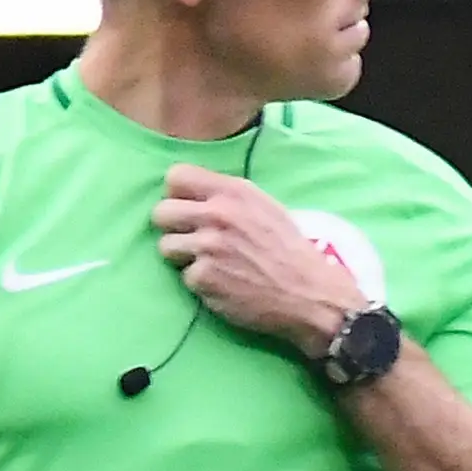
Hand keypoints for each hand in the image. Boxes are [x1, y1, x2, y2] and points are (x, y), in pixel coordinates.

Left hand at [153, 166, 365, 352]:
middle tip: (194, 241)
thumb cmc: (289, 251)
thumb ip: (228, 197)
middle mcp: (217, 215)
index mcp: (232, 192)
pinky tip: (225, 284)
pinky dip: (203, 284)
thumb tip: (194, 196)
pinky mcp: (204, 278)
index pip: (176, 177)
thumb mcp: (265, 207)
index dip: (178, 195)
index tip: (189, 209)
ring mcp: (208, 247)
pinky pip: (186, 277)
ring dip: (185, 258)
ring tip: (212, 265)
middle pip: (161, 213)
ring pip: (166, 247)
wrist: (309, 294)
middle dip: (174, 228)